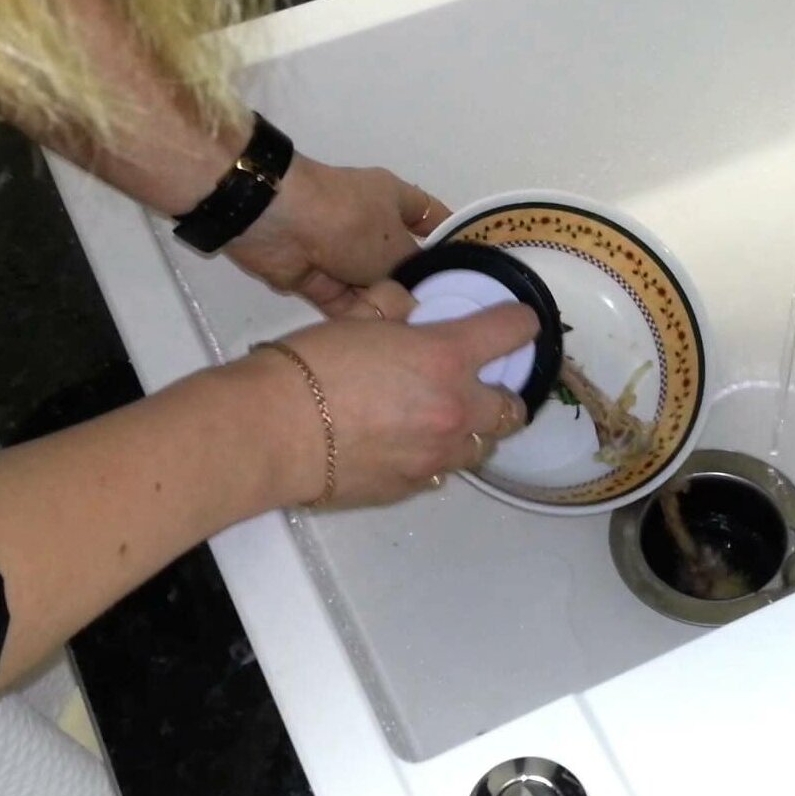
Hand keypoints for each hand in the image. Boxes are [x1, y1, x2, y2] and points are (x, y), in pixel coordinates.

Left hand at [222, 155, 452, 316]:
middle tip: (447, 320)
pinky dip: (359, 319)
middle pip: (402, 261)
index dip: (451, 239)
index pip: (431, 217)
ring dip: (388, 308)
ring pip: (374, 287)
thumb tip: (422, 294)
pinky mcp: (317, 278)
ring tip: (418, 337)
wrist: (278, 222)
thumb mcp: (397, 245)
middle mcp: (370, 225)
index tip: (473, 270)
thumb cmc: (350, 221)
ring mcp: (341, 252)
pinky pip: (346, 303)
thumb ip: (415, 272)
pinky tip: (384, 342)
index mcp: (394, 199)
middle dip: (419, 287)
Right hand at [241, 301, 538, 508]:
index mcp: (446, 357)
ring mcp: (437, 454)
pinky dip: (435, 457)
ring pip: (482, 447)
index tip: (521, 324)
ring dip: (472, 432)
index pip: (511, 333)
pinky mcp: (412, 485)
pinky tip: (406, 446)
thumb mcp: (356, 318)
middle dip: (502, 396)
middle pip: (513, 409)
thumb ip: (394, 311)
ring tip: (443, 422)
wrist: (273, 431)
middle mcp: (455, 408)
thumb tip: (409, 310)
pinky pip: (442, 471)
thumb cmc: (308, 367)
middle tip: (481, 387)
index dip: (521, 324)